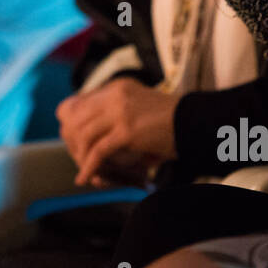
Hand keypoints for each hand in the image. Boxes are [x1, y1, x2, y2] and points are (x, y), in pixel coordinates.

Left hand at [56, 77, 176, 186]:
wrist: (197, 124)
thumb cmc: (172, 123)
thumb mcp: (139, 111)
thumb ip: (115, 118)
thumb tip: (90, 144)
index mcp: (116, 88)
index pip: (76, 104)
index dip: (70, 126)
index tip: (74, 144)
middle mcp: (115, 95)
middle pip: (73, 119)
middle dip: (71, 143)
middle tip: (78, 160)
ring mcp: (120, 110)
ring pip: (83, 135)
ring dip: (80, 157)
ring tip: (85, 171)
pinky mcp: (127, 130)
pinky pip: (98, 151)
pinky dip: (89, 167)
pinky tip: (86, 178)